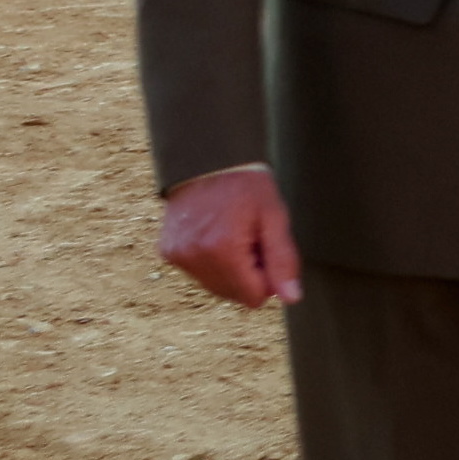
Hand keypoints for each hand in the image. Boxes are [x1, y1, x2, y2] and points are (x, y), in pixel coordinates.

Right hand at [156, 165, 300, 308]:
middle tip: (251, 238)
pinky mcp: (167, 252)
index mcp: (222, 251)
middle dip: (248, 274)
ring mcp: (177, 256)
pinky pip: (197, 273)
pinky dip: (211, 261)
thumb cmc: (246, 185)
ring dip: (230, 269)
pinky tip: (216, 234)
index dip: (267, 278)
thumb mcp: (274, 217)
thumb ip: (283, 260)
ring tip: (234, 233)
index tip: (266, 248)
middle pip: (233, 294)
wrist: (206, 160)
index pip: (253, 297)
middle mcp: (194, 258)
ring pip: (215, 286)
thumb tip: (291, 299)